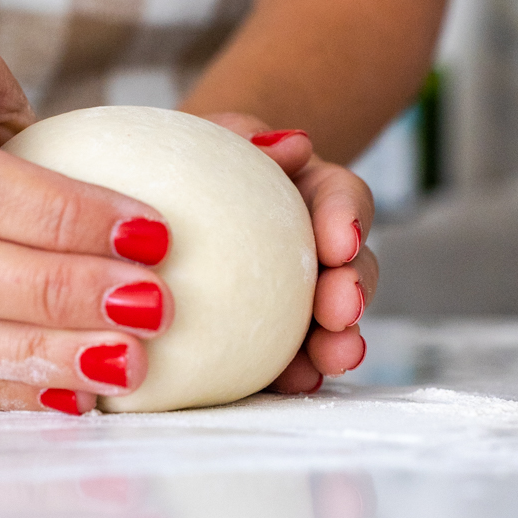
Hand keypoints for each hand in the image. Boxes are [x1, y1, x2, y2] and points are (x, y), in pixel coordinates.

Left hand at [196, 113, 376, 392]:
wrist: (162, 199)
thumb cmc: (193, 160)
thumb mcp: (213, 135)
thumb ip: (245, 133)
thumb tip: (291, 147)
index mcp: (310, 194)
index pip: (342, 199)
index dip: (347, 218)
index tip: (341, 240)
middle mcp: (316, 251)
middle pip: (351, 268)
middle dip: (355, 289)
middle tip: (341, 307)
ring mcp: (299, 299)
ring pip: (331, 322)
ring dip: (336, 341)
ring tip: (330, 358)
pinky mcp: (272, 341)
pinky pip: (290, 359)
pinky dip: (296, 372)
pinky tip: (292, 383)